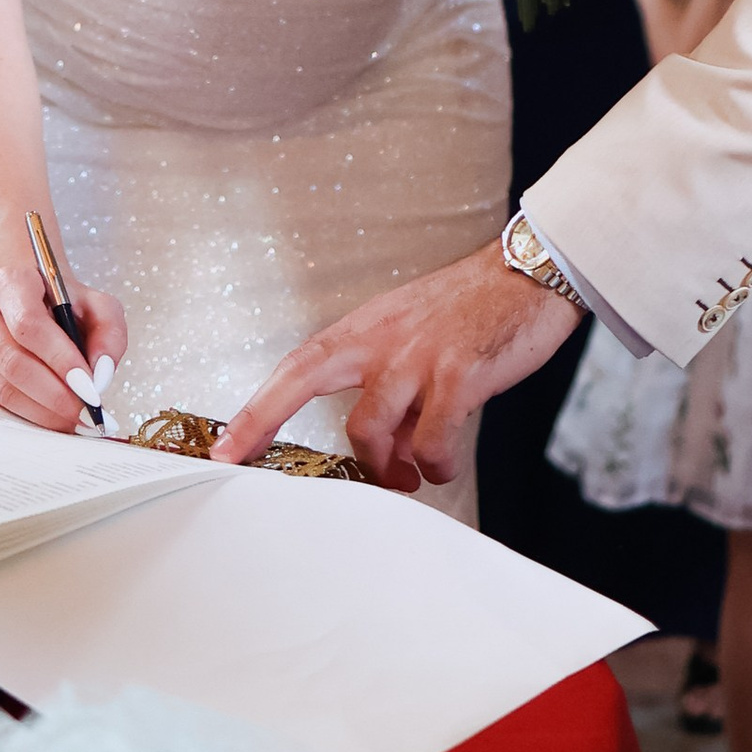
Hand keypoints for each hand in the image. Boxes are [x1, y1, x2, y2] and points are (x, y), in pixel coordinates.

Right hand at [0, 260, 131, 433]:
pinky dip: (29, 415)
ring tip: (75, 420)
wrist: (31, 299)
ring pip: (2, 386)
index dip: (59, 359)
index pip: (29, 324)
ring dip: (42, 410)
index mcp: (12, 282)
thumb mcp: (97, 306)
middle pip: (13, 361)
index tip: (88, 387)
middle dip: (54, 394)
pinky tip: (55, 418)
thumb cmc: (64, 304)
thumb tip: (100, 375)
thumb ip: (109, 333)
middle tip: (85, 412)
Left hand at [212, 244, 579, 489]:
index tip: (224, 445)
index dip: (256, 407)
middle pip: (303, 378)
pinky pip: (430, 440)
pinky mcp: (459, 375)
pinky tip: (443, 464)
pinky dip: (434, 463)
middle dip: (262, 420)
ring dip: (383, 466)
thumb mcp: (413, 343)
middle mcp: (381, 340)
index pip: (296, 367)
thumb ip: (389, 395)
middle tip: (242, 462)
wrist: (527, 274)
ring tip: (407, 477)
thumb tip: (381, 455)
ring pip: (368, 426)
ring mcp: (417, 357)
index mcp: (364, 330)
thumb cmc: (468, 313)